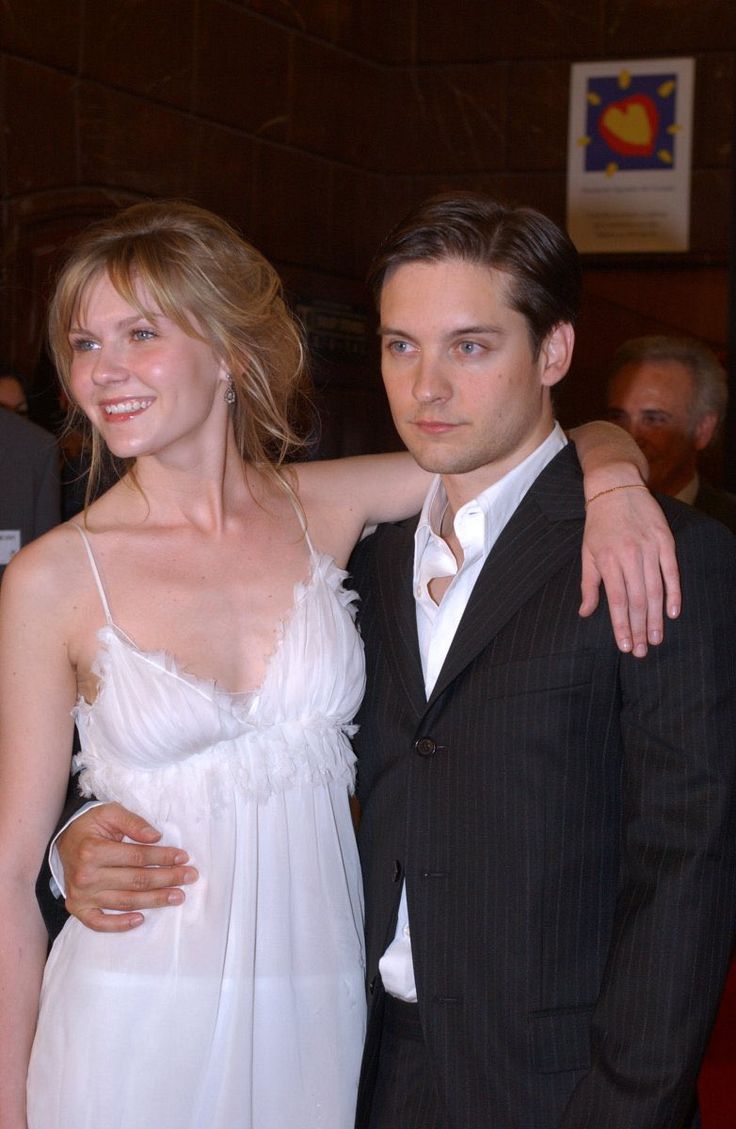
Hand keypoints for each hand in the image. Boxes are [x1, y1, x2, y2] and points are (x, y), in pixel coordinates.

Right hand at [58, 803, 198, 932]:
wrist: (64, 841)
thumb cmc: (91, 826)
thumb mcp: (110, 813)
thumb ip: (133, 822)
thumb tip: (156, 837)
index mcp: (93, 850)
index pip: (137, 857)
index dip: (163, 857)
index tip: (183, 857)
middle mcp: (86, 876)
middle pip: (135, 881)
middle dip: (167, 878)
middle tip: (189, 877)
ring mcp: (81, 895)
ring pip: (125, 901)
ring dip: (154, 900)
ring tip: (177, 896)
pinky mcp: (78, 908)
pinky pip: (99, 923)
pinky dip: (119, 925)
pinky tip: (141, 919)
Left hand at [579, 484, 680, 656]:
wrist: (616, 487)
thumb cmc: (598, 524)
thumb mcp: (587, 552)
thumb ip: (589, 584)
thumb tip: (585, 613)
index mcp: (607, 561)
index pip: (617, 602)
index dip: (621, 626)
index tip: (625, 646)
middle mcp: (629, 556)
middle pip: (637, 600)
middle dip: (640, 629)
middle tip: (642, 651)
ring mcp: (649, 548)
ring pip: (655, 590)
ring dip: (656, 618)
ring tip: (656, 639)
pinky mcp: (665, 540)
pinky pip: (671, 571)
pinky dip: (674, 593)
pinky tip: (672, 613)